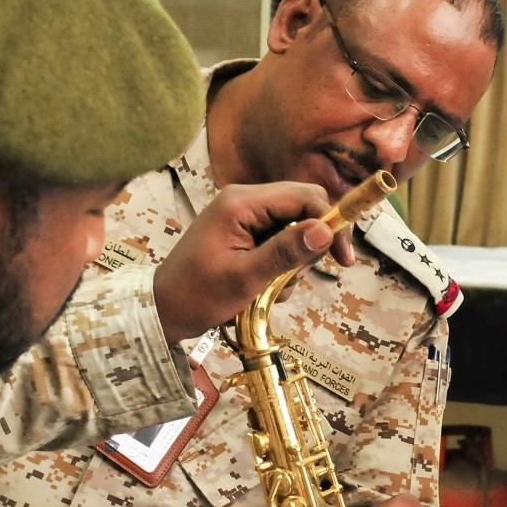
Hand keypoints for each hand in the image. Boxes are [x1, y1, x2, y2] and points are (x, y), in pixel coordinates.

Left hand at [152, 181, 357, 341]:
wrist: (163, 310)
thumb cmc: (197, 295)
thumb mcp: (246, 278)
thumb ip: (286, 252)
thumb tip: (326, 231)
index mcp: (241, 203)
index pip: (304, 196)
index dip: (331, 222)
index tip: (344, 258)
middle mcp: (244, 200)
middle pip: (303, 208)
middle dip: (312, 244)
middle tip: (307, 275)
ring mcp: (243, 215)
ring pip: (294, 228)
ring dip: (294, 262)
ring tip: (274, 289)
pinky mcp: (243, 232)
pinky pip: (279, 241)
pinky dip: (281, 266)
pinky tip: (266, 287)